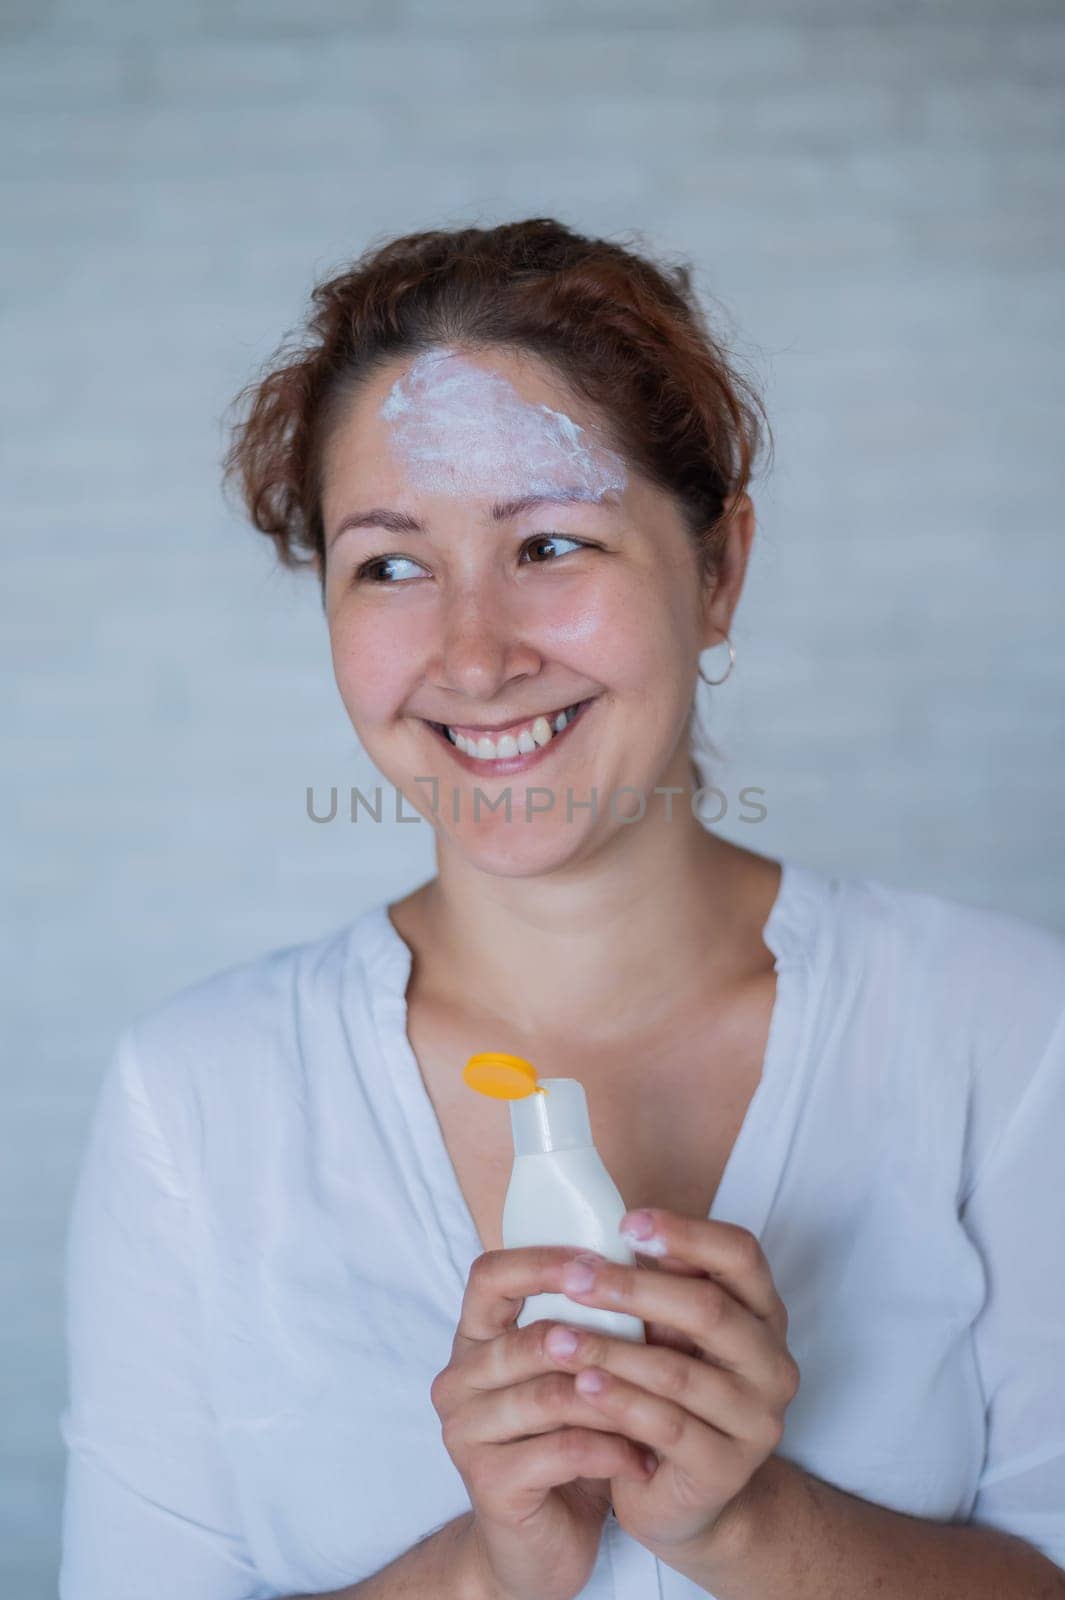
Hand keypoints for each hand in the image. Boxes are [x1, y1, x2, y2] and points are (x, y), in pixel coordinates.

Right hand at [431, 1245, 656, 1599]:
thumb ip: (596, 1328)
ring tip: (663, 1408)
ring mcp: (466, 1433)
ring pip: (551, 1395)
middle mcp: (458, 1380)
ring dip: (616, 1401)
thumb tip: (659, 1268)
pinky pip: (563, 1451)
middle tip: (655, 1342)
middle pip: (527, 1339)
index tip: (600, 1263)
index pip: (490, 1277)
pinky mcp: (489, 1482)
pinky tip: (644, 1459)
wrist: (539, 1548)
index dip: (542, 1263)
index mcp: (474, 1340)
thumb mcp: (578, 1379)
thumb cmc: (566, 1447)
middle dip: (598, 1339)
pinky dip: (614, 1452)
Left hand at [541, 1207, 799, 1571]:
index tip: (625, 1222)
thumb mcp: (670, 1333)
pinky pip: (667, 1427)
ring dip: (611, 1350)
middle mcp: (773, 1362)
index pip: (741, 1253)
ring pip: (679, 1372)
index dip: (685, 1233)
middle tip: (575, 1278)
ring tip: (557, 1337)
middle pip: (708, 1309)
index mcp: (763, 1312)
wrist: (685, 1496)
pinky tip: (581, 1386)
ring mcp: (756, 1419)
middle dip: (634, 1288)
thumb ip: (658, 1286)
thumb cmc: (669, 1394)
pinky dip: (619, 1402)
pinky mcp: (727, 1468)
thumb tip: (606, 1227)